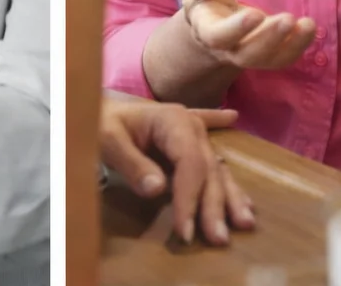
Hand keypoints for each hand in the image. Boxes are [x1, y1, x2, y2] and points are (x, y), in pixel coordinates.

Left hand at [99, 95, 253, 245]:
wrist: (95, 102)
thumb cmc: (100, 121)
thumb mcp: (108, 140)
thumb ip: (132, 164)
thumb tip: (158, 189)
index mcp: (172, 121)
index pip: (190, 164)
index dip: (190, 199)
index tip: (185, 230)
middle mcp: (188, 125)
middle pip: (207, 170)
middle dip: (214, 205)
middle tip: (218, 239)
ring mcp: (191, 128)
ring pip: (216, 166)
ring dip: (230, 192)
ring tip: (245, 219)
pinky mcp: (186, 133)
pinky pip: (209, 142)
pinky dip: (222, 143)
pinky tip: (234, 120)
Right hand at [183, 0, 316, 70]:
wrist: (212, 23)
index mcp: (207, 31)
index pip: (219, 36)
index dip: (237, 29)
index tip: (256, 13)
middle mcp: (228, 50)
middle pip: (249, 54)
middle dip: (270, 39)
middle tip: (289, 18)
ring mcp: (250, 56)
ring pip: (270, 60)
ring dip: (292, 45)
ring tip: (308, 24)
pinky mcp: (268, 55)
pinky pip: (284, 58)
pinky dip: (300, 46)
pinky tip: (310, 28)